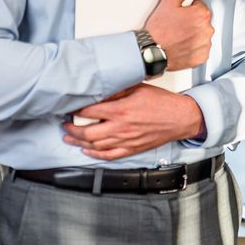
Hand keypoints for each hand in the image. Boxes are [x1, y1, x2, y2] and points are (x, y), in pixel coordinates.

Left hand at [62, 84, 204, 159]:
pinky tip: (87, 151)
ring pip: (95, 145)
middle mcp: (120, 127)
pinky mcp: (131, 148)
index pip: (89, 112)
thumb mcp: (138, 88)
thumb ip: (117, 89)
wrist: (179, 118)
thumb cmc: (161, 102)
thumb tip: (100, 88)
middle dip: (72, 129)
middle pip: (87, 132)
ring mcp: (125, 140)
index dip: (75, 110)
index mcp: (120, 109)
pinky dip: (95, 154)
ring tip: (69, 137)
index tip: (68, 107)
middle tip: (65, 124)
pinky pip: (108, 155)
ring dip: (79, 142)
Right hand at [145, 0, 213, 70]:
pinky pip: (201, 49)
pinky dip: (193, 47)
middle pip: (202, 21)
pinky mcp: (202, 56)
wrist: (152, 51)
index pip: (199, 6)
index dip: (187, 10)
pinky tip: (181, 45)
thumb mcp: (170, 1)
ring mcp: (205, 43)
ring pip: (202, 34)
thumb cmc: (159, 29)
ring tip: (177, 36)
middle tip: (176, 25)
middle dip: (191, 21)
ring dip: (193, 34)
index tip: (178, 15)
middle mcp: (207, 29)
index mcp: (201, 13)